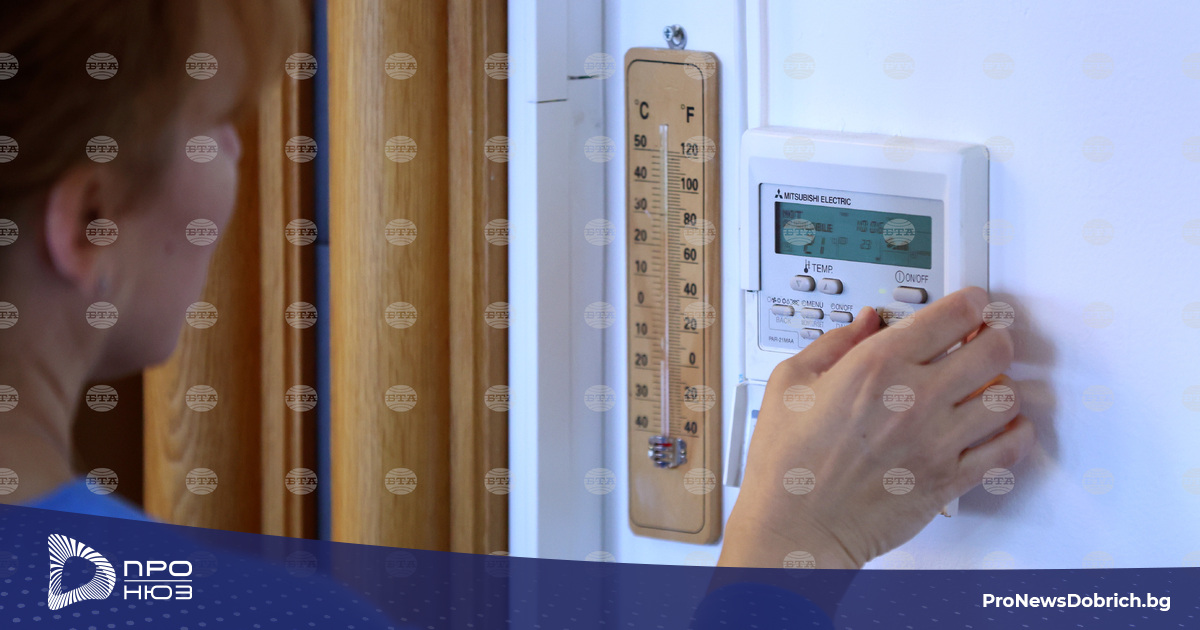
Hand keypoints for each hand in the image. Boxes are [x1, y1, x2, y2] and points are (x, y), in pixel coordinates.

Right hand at [718, 287, 1035, 568]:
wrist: (794, 528)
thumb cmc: (786, 465)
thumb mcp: (789, 383)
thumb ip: (833, 343)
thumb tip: (866, 322)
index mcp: (876, 366)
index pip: (953, 315)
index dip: (972, 302)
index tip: (972, 304)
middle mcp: (915, 399)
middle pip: (993, 350)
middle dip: (994, 337)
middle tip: (985, 339)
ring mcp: (938, 441)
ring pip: (1007, 397)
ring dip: (1001, 386)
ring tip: (986, 386)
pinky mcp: (950, 480)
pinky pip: (1009, 450)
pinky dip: (1016, 433)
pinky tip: (1002, 427)